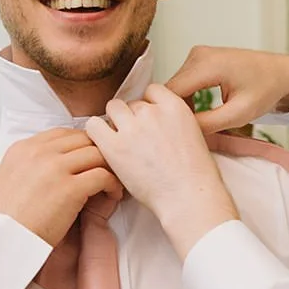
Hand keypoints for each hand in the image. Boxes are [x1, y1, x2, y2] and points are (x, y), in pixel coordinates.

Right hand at [0, 128, 121, 245]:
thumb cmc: (4, 220)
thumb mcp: (9, 179)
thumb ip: (31, 167)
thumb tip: (57, 167)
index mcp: (23, 149)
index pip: (62, 134)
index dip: (81, 145)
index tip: (89, 159)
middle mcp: (39, 152)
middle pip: (83, 139)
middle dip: (98, 153)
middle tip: (106, 169)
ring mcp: (54, 168)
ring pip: (96, 154)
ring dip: (108, 167)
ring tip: (111, 183)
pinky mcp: (70, 188)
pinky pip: (103, 175)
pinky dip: (113, 184)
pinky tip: (112, 194)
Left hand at [85, 85, 238, 257]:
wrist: (189, 197)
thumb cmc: (195, 176)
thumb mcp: (194, 135)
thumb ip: (173, 122)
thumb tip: (157, 124)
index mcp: (174, 107)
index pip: (152, 91)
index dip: (148, 105)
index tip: (149, 121)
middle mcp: (152, 112)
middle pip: (132, 102)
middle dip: (132, 118)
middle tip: (136, 140)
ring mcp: (132, 128)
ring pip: (113, 109)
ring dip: (115, 122)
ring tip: (121, 143)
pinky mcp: (114, 146)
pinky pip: (93, 125)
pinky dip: (96, 132)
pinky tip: (105, 146)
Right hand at [165, 46, 288, 134]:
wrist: (282, 73)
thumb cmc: (267, 89)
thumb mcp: (239, 114)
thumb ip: (208, 124)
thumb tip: (182, 131)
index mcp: (207, 64)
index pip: (171, 92)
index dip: (169, 114)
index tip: (178, 133)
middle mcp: (198, 55)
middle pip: (171, 89)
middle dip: (177, 112)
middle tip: (190, 132)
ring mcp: (198, 54)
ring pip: (175, 86)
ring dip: (182, 106)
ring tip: (198, 123)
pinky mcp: (200, 58)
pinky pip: (183, 81)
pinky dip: (187, 97)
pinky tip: (200, 111)